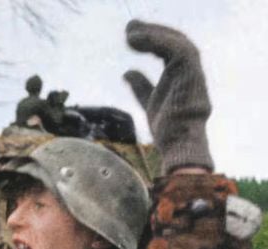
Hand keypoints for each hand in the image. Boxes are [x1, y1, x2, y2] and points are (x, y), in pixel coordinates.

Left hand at [124, 20, 211, 173]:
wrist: (179, 146)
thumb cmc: (168, 132)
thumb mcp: (150, 103)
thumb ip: (141, 86)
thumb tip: (127, 71)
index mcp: (184, 78)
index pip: (172, 51)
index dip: (154, 41)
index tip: (133, 37)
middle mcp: (192, 73)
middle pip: (176, 43)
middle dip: (154, 32)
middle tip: (130, 27)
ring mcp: (194, 74)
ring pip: (179, 43)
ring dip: (155, 34)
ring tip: (131, 33)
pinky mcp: (192, 75)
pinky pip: (178, 50)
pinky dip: (159, 41)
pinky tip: (139, 40)